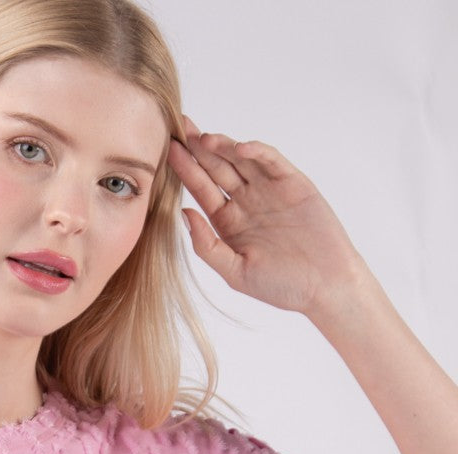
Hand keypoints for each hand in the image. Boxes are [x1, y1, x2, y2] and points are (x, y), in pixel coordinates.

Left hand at [168, 115, 367, 319]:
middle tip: (180, 126)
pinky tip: (239, 148)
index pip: (202, 189)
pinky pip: (271, 161)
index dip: (185, 169)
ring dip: (223, 147)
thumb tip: (184, 213)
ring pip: (241, 160)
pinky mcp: (292, 183)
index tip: (168, 151)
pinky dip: (256, 152)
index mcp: (228, 222)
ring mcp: (268, 190)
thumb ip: (207, 245)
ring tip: (204, 139)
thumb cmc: (281, 285)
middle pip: (217, 167)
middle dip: (199, 148)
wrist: (325, 286)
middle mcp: (246, 201)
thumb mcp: (235, 272)